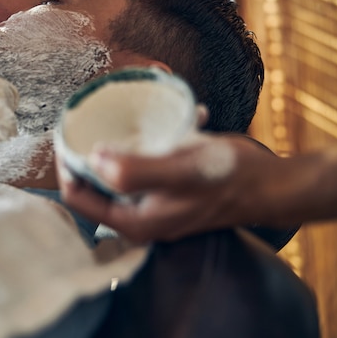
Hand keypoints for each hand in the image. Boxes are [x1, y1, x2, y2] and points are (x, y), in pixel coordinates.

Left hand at [58, 134, 326, 242]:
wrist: (269, 185)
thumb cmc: (228, 178)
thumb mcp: (181, 171)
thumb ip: (136, 171)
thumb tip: (93, 160)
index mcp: (134, 220)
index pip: (78, 197)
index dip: (67, 166)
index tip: (67, 135)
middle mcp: (139, 217)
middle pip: (93, 185)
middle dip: (89, 152)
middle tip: (88, 122)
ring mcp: (153, 203)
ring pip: (116, 172)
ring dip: (116, 144)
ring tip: (118, 116)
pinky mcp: (166, 189)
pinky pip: (143, 164)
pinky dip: (146, 142)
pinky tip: (165, 120)